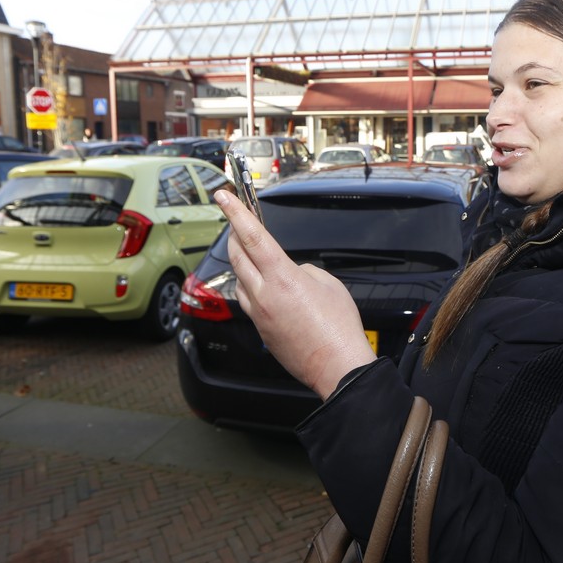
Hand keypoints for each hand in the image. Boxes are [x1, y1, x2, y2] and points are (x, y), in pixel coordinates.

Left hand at [213, 189, 374, 399]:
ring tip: (250, 253)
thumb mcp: (328, 284)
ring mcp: (259, 314)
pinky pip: (247, 301)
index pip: (252, 236)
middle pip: (237, 255)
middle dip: (234, 234)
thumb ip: (303, 271)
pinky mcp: (261, 329)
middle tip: (236, 222)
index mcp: (282, 277)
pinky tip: (262, 286)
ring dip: (242, 262)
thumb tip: (290, 274)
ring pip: (239, 279)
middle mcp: (264, 294)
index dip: (235, 212)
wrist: (336, 366)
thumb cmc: (339, 327)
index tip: (224, 196)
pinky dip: (250, 286)